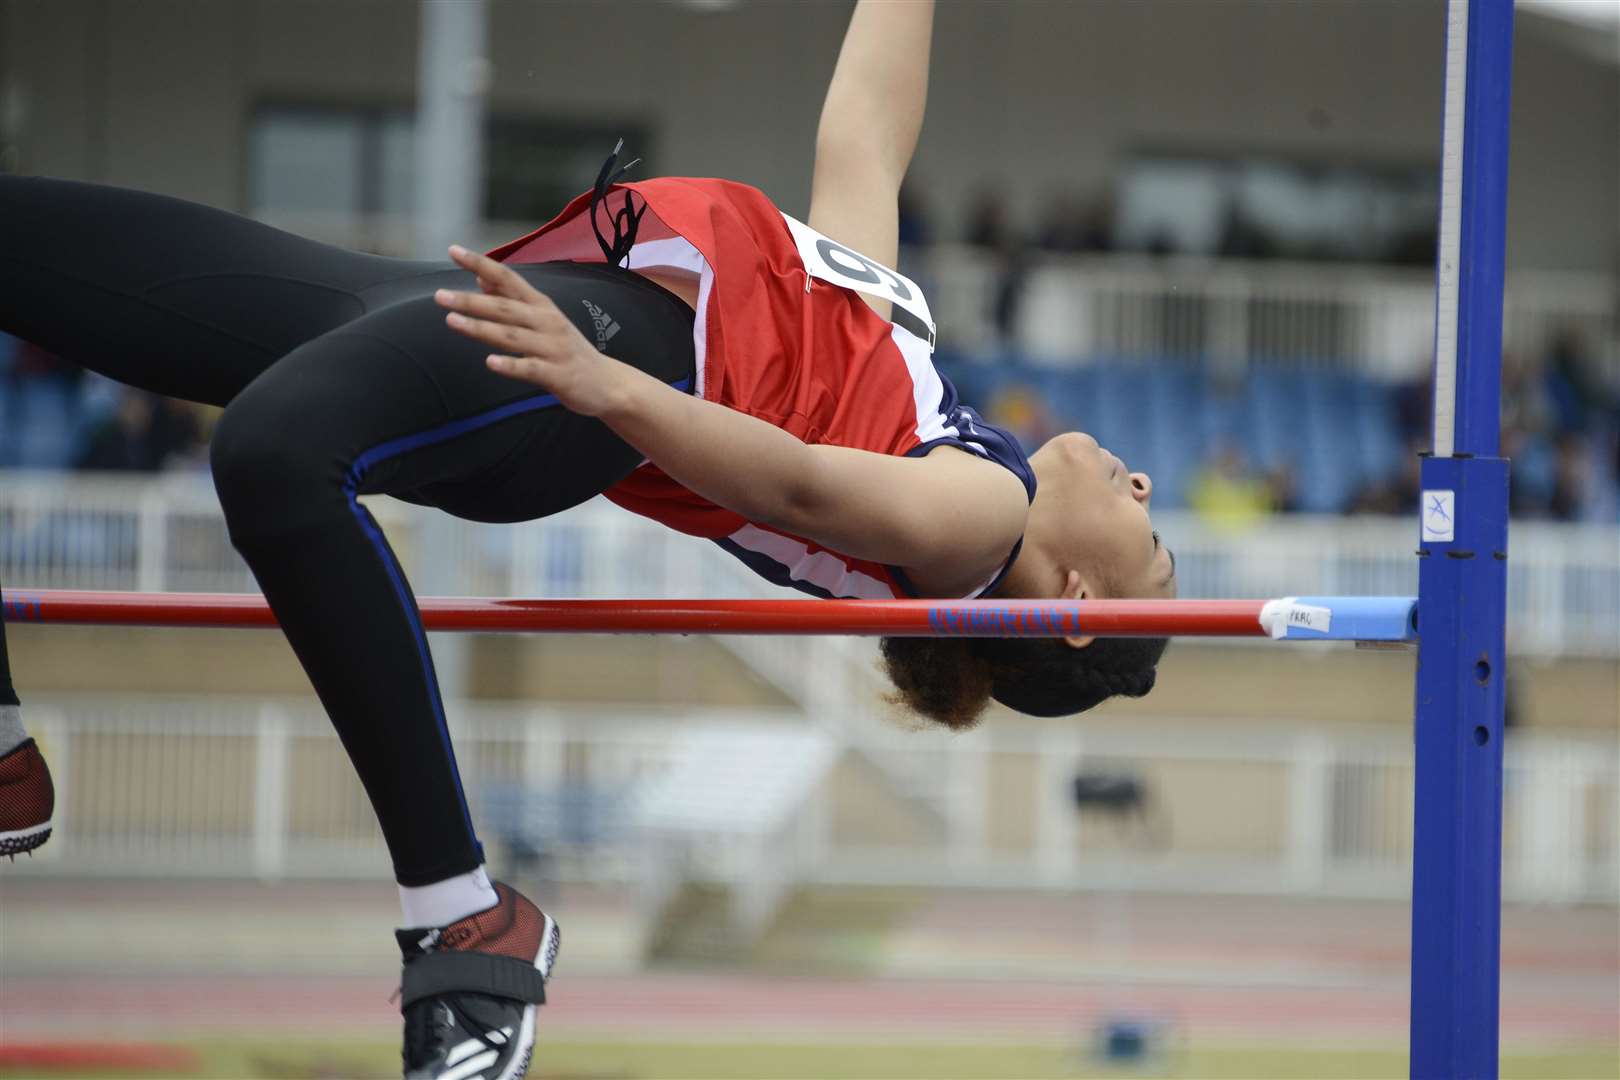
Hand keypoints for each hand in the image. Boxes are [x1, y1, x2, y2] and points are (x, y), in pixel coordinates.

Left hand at [435, 245, 626, 416]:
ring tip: (453, 322)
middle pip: (504, 308)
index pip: (507, 278)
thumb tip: (482, 279)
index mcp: (541, 306)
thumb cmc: (568, 350)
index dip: (480, 264)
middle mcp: (547, 322)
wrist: (609, 384)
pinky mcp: (558, 375)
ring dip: (482, 328)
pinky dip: (511, 365)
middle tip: (439, 296)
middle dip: (470, 301)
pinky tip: (490, 363)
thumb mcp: (543, 319)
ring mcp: (553, 348)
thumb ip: (512, 299)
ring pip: (512, 336)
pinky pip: (531, 369)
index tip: (453, 250)